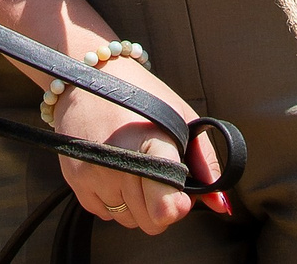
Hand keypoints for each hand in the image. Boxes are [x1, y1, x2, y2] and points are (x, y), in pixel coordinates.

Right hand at [51, 58, 224, 234]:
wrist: (90, 74)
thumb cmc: (142, 95)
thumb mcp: (180, 117)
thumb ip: (204, 162)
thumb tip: (221, 205)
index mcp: (152, 143)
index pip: (164, 203)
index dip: (177, 208)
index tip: (182, 199)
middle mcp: (120, 163)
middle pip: (150, 222)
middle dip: (161, 207)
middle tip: (160, 179)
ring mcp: (94, 173)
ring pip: (128, 220)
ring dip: (136, 205)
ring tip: (135, 169)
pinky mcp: (74, 179)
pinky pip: (104, 214)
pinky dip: (112, 201)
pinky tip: (114, 171)